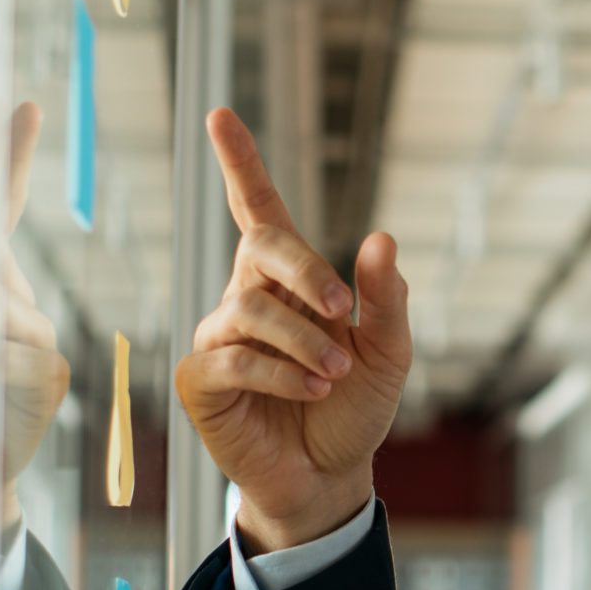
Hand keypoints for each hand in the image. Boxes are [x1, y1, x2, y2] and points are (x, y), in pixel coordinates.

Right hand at [173, 108, 411, 549]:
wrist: (332, 475)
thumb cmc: (356, 407)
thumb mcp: (389, 352)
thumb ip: (387, 298)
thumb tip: (382, 237)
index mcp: (289, 281)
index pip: (259, 210)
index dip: (240, 164)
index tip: (219, 115)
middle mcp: (246, 298)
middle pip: (261, 248)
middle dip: (306, 270)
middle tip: (344, 310)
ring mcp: (219, 339)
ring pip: (251, 310)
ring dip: (304, 340)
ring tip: (335, 373)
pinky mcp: (201, 380)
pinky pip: (235, 358)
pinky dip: (282, 372)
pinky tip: (310, 389)